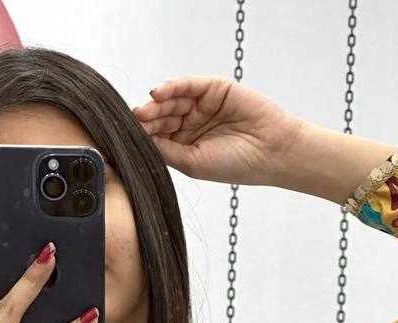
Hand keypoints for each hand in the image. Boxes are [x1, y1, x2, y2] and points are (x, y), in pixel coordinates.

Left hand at [132, 75, 300, 185]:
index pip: (158, 136)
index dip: (143, 134)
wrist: (271, 152)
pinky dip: (172, 86)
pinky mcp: (213, 88)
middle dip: (148, 118)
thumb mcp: (193, 162)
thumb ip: (166, 151)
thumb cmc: (235, 163)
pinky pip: (188, 84)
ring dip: (156, 103)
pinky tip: (158, 92)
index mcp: (185, 145)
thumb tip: (139, 140)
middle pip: (162, 116)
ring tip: (145, 108)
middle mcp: (191, 124)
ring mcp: (202, 105)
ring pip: (172, 100)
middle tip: (135, 119)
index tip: (126, 136)